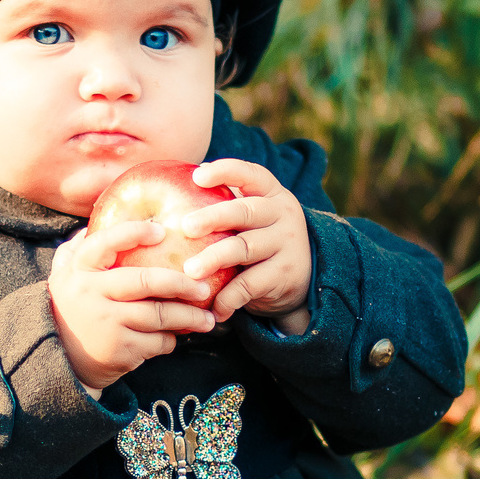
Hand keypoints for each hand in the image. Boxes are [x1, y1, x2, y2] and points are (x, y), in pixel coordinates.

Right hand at [48, 219, 217, 389]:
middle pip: (145, 282)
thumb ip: (80, 246)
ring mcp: (106, 323)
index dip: (135, 234)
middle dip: (181, 283)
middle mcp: (91, 293)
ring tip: (207, 318)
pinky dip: (172, 339)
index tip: (162, 231)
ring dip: (189, 317)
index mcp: (79, 269)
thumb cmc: (74, 306)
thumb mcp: (65, 274)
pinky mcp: (119, 350)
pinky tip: (177, 336)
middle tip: (203, 286)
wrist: (60, 357)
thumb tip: (104, 211)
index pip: (106, 243)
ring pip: (159, 315)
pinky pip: (157, 342)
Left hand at [178, 160, 311, 331]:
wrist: (301, 279)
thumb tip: (178, 183)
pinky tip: (211, 307)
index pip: (251, 174)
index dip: (225, 171)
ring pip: (244, 249)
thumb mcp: (251, 218)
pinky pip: (250, 285)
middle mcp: (282, 214)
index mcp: (271, 193)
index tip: (197, 176)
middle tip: (185, 226)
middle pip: (245, 212)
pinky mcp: (285, 275)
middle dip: (212, 217)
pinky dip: (227, 297)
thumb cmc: (259, 239)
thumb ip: (225, 202)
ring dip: (213, 260)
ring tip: (189, 272)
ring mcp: (286, 244)